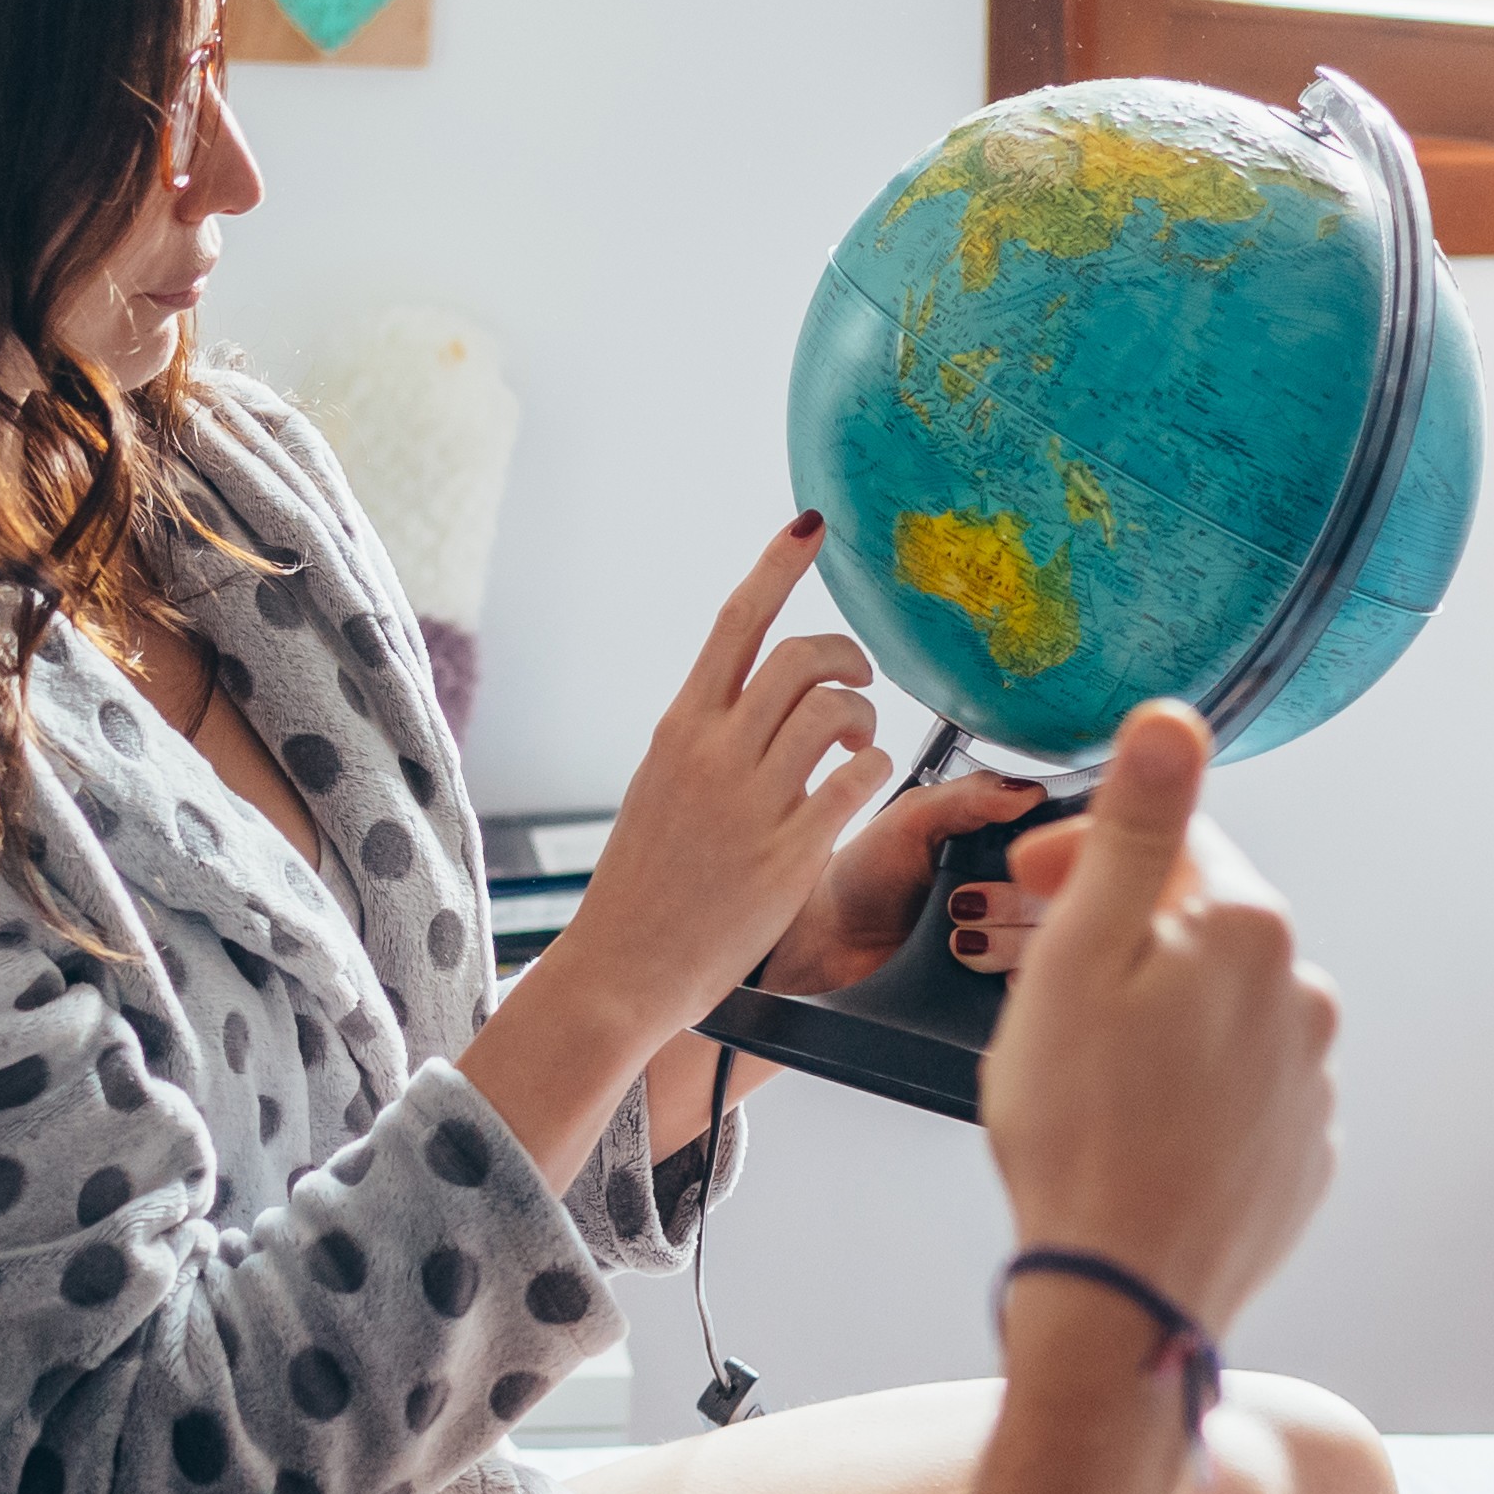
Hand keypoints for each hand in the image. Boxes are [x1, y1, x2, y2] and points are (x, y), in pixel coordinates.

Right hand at [543, 517, 898, 1040]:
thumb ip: (707, 739)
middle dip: (848, 657)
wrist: (621, 967)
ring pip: (835, 710)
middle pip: (802, 656)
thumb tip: (756, 698)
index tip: (810, 525)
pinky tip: (857, 790)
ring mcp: (751, 802)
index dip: (777, 565)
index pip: (736, 623)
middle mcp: (713, 754)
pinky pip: (857, 780)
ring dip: (863, 719)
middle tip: (858, 685)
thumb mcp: (662, 788)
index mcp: (680, 730)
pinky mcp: (788, 853)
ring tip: (856, 746)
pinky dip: (871, 772)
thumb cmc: (646, 883)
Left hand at [764, 770, 1046, 994]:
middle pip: (1066, 898)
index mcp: (1008, 845)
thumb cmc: (864, 875)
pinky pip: (1032, 987)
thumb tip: (1028, 792)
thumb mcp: (911, 820)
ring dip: (1005, 942)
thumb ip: (969, 798)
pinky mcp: (995, 987)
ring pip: (1051, 944)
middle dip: (1017, 902)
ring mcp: (1011, 943)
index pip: (1068, 845)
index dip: (1059, 853)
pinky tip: (989, 974)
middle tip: (964, 903)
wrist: (828, 942)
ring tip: (957, 940)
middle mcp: (1019, 893)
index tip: (1027, 862)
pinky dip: (1015, 982)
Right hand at [979, 702, 1335, 1333]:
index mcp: (1252, 931)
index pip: (1177, 846)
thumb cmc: (1080, 1129)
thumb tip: (1174, 717)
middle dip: (1127, 935)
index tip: (1026, 890)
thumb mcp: (1079, 956)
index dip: (1087, 857)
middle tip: (1043, 985)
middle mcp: (1304, 997)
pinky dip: (1190, 1089)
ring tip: (1086, 1070)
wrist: (1122, 1296)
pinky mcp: (1302, 1157)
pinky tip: (1131, 1125)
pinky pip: (1241, 1093)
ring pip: (1223, 1013)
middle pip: (1203, 929)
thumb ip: (1137, 831)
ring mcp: (1311, 1085)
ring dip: (1162, 1015)